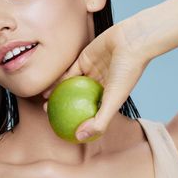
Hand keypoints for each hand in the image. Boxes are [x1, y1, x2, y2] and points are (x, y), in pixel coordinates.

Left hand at [43, 17, 150, 141]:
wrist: (131, 40)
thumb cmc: (127, 71)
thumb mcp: (114, 100)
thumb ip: (99, 120)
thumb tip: (80, 137)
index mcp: (110, 97)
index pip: (92, 114)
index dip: (78, 123)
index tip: (64, 130)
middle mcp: (101, 86)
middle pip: (79, 101)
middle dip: (64, 110)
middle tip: (50, 116)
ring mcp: (92, 72)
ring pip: (71, 86)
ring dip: (58, 95)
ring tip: (45, 104)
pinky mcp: (85, 59)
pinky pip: (69, 72)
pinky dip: (59, 80)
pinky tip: (47, 88)